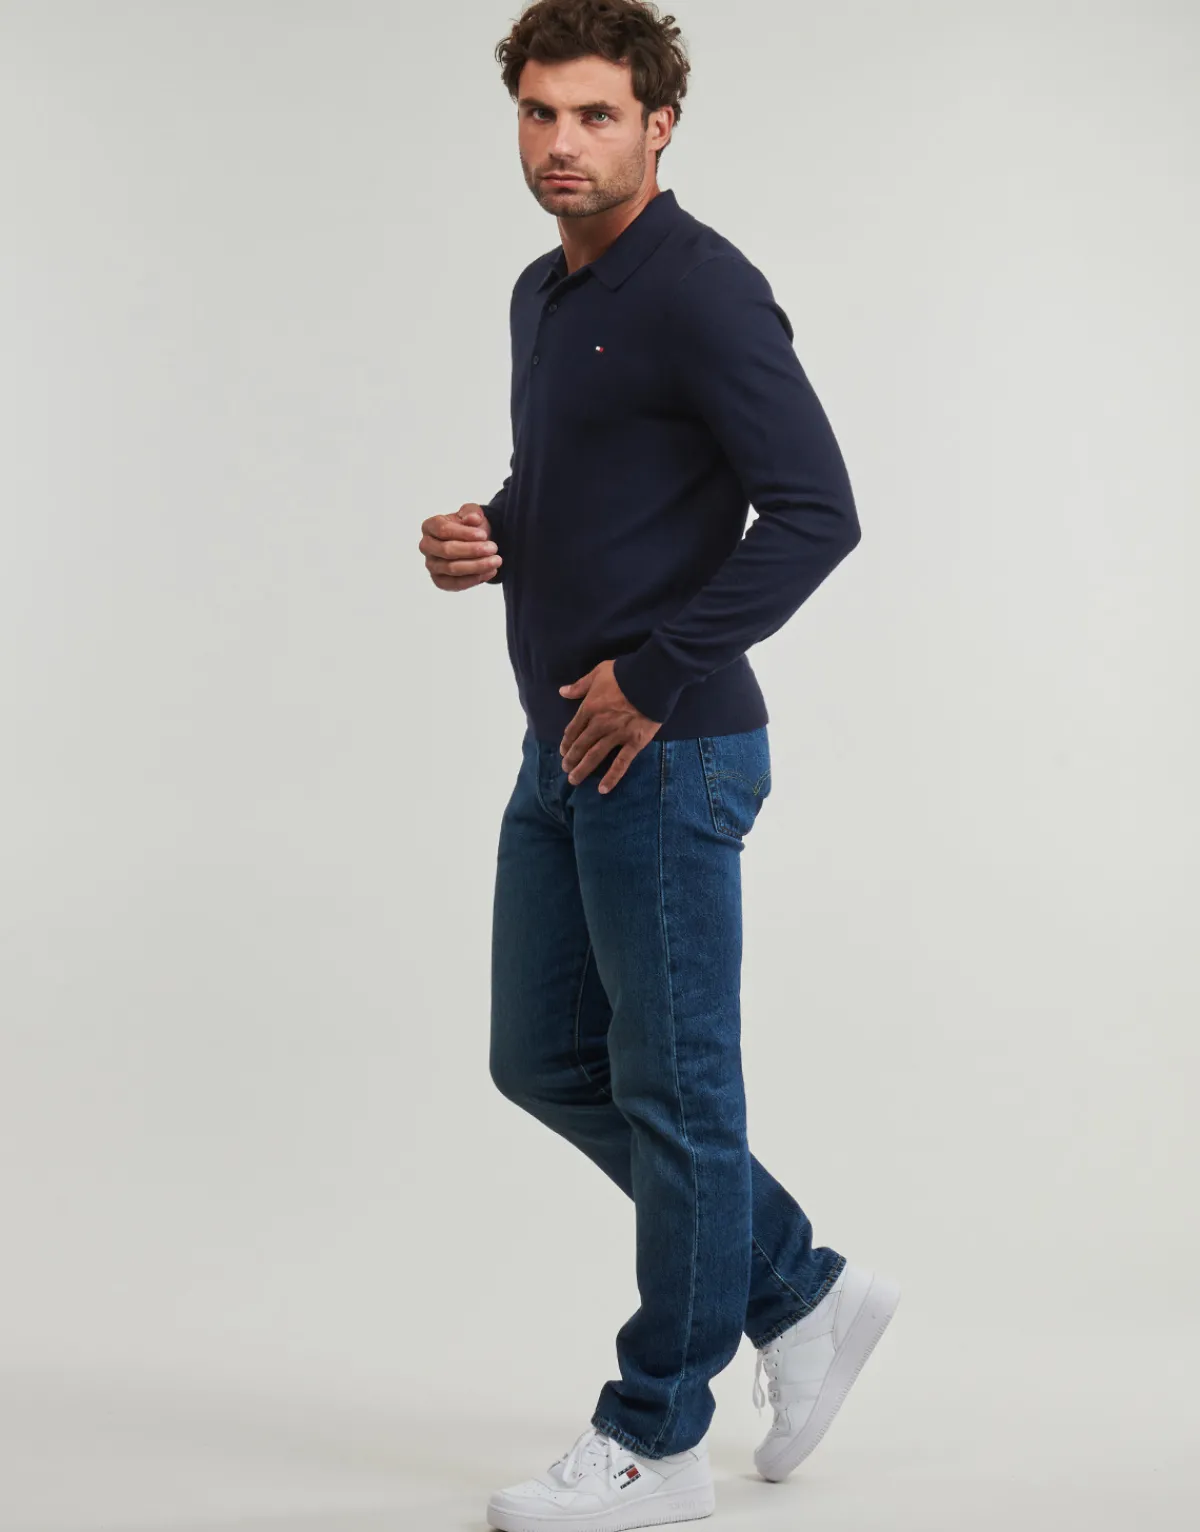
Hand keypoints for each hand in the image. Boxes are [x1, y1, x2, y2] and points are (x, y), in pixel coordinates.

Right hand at [420, 503, 502, 589]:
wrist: (474, 542)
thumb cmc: (469, 527)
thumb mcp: (472, 513)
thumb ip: (472, 512)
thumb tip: (474, 518)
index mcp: (429, 526)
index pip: (443, 530)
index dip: (464, 533)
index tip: (483, 535)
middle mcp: (426, 546)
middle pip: (447, 551)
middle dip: (472, 550)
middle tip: (493, 548)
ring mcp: (431, 565)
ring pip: (452, 569)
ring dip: (477, 566)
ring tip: (496, 561)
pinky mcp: (439, 581)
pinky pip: (455, 584)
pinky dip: (474, 579)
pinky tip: (490, 572)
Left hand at [558, 660, 661, 793]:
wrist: (652, 678)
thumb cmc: (625, 673)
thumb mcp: (598, 673)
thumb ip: (580, 685)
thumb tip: (562, 692)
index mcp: (589, 708)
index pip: (573, 729)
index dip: (567, 742)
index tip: (563, 750)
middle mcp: (599, 725)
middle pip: (581, 745)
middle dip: (571, 759)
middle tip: (566, 769)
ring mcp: (616, 735)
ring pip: (595, 756)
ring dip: (583, 769)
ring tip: (574, 780)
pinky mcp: (634, 743)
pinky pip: (621, 763)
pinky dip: (611, 777)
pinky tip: (602, 789)